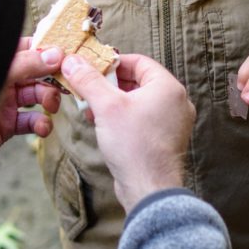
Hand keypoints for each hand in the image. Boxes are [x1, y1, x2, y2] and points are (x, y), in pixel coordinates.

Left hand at [0, 38, 63, 160]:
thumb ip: (27, 64)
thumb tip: (57, 54)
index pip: (26, 48)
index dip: (46, 51)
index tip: (65, 57)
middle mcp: (1, 78)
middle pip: (36, 73)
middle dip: (51, 79)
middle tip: (64, 86)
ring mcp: (4, 102)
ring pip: (36, 96)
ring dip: (49, 100)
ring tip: (51, 107)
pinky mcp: (6, 125)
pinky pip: (30, 121)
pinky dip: (40, 124)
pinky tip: (43, 127)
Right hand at [61, 52, 195, 212]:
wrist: (149, 187)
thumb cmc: (134, 145)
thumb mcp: (106, 107)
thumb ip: (89, 80)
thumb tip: (72, 61)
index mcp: (168, 87)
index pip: (139, 62)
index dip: (113, 63)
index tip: (92, 68)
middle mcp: (176, 102)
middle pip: (139, 81)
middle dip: (110, 85)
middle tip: (89, 89)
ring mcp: (173, 122)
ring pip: (140, 101)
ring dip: (114, 103)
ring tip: (92, 109)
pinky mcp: (166, 139)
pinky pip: (144, 119)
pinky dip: (124, 118)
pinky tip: (104, 126)